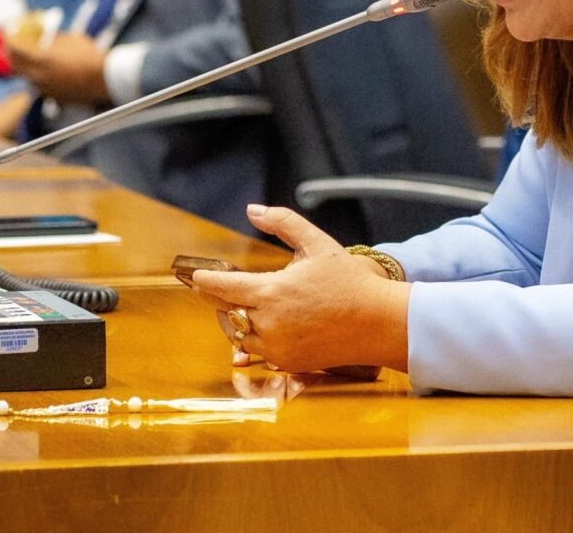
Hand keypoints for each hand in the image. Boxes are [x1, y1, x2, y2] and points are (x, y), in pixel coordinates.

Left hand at [6, 31, 110, 103]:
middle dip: (10, 52)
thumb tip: (41, 37)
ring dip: (24, 65)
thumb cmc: (89, 55)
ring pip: (26, 76)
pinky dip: (38, 76)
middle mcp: (37, 77)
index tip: (5, 29)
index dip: (7, 36)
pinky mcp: (53, 97)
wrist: (105, 78)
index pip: (13, 47)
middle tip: (12, 44)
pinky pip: (39, 85)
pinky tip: (47, 70)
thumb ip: (50, 39)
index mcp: (39, 59)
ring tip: (31, 56)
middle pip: (14, 64)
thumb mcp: (68, 39)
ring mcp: (44, 89)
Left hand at [189, 205, 409, 372]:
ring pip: (239, 335)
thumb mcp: (317, 243)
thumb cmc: (349, 281)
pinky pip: (259, 352)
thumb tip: (253, 210)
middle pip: (226, 312)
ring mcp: (277, 348)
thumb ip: (283, 223)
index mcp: (270, 292)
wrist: (379, 323)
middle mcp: (268, 324)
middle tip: (212, 289)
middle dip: (219, 300)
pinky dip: (256, 339)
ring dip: (237, 321)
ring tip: (241, 307)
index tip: (193, 276)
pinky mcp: (288, 363)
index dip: (204, 281)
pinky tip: (264, 326)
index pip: (221, 288)